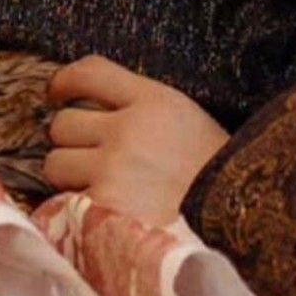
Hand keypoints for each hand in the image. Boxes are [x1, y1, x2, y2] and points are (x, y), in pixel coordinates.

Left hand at [43, 55, 229, 223]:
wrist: (241, 223)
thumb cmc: (218, 179)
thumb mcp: (189, 123)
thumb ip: (144, 112)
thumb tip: (94, 113)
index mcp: (155, 101)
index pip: (89, 72)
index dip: (64, 82)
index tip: (57, 95)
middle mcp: (128, 129)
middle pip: (63, 123)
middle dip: (72, 143)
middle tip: (92, 160)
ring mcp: (112, 170)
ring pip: (54, 164)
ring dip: (69, 178)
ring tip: (100, 191)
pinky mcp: (101, 209)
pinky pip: (63, 203)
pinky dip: (76, 212)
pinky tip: (102, 218)